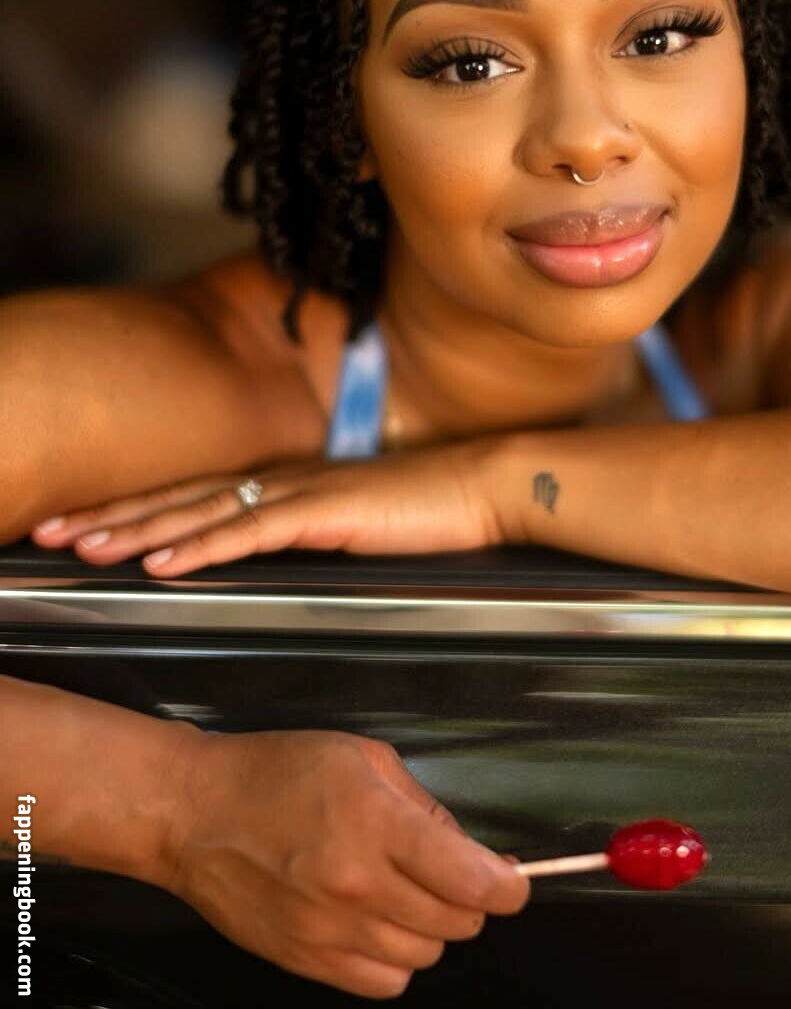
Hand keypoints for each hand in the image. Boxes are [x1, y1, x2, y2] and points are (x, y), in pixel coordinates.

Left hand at [33, 441, 506, 576]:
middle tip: (51, 531)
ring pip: (201, 510)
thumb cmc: (433, 509)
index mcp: (288, 482)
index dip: (140, 508)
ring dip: (137, 529)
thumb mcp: (361, 522)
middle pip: (182, 496)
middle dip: (112, 514)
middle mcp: (283, 479)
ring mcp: (301, 491)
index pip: (199, 494)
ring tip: (82, 545)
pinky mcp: (325, 511)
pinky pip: (248, 532)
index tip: (89, 523)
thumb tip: (283, 555)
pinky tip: (161, 563)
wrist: (486, 485)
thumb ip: (317, 532)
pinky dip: (199, 546)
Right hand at [158, 727, 528, 997]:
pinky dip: (395, 960)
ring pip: (425, 957)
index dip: (508, 887)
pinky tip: (379, 923)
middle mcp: (358, 884)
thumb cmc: (276, 773)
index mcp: (376, 823)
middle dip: (470, 900)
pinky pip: (383, 984)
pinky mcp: (306, 961)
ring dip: (431, 929)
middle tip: (453, 873)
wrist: (194, 813)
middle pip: (457, 924)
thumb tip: (466, 849)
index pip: (471, 881)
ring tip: (407, 892)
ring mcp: (330, 930)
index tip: (512, 880)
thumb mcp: (362, 758)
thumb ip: (422, 805)